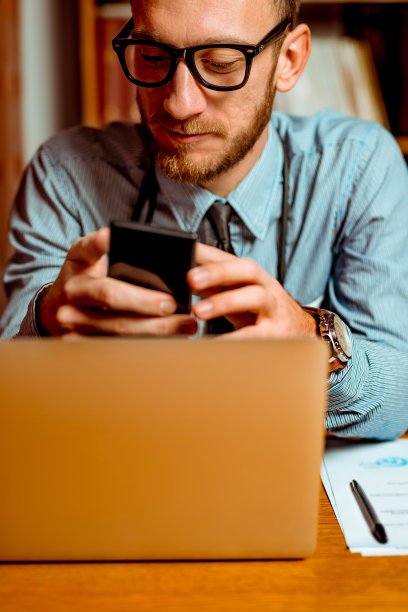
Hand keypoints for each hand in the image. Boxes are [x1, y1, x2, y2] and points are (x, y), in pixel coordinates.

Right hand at [38, 228, 196, 336]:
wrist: (56, 310)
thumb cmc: (85, 280)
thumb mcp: (89, 259)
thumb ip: (107, 249)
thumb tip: (132, 247)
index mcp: (77, 263)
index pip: (89, 248)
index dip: (101, 243)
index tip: (112, 236)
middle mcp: (70, 291)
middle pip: (111, 296)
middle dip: (147, 302)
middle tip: (174, 304)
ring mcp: (71, 321)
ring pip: (118, 328)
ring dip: (156, 328)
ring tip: (185, 325)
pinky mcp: (78, 345)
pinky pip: (117, 346)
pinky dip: (146, 344)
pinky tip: (169, 340)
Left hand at [187, 243, 316, 337]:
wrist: (299, 333)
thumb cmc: (261, 314)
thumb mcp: (239, 295)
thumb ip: (214, 287)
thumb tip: (182, 279)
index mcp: (252, 276)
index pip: (229, 258)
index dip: (207, 253)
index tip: (184, 251)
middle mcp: (266, 287)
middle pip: (247, 270)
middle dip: (218, 272)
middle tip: (190, 278)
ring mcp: (274, 309)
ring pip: (255, 297)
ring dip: (225, 301)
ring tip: (198, 311)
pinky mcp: (277, 333)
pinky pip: (255, 334)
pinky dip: (234, 338)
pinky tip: (214, 344)